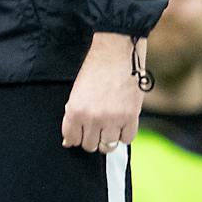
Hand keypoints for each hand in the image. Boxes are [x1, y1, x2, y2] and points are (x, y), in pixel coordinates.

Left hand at [62, 33, 144, 152]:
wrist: (115, 55)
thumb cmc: (93, 70)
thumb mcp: (76, 92)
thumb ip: (73, 115)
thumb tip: (69, 140)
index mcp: (75, 110)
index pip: (71, 139)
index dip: (74, 138)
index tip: (77, 136)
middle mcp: (93, 118)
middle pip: (90, 145)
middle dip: (90, 139)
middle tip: (93, 130)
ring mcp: (113, 119)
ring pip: (108, 146)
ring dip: (106, 140)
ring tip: (106, 129)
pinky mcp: (131, 117)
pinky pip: (127, 139)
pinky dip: (123, 135)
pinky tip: (120, 125)